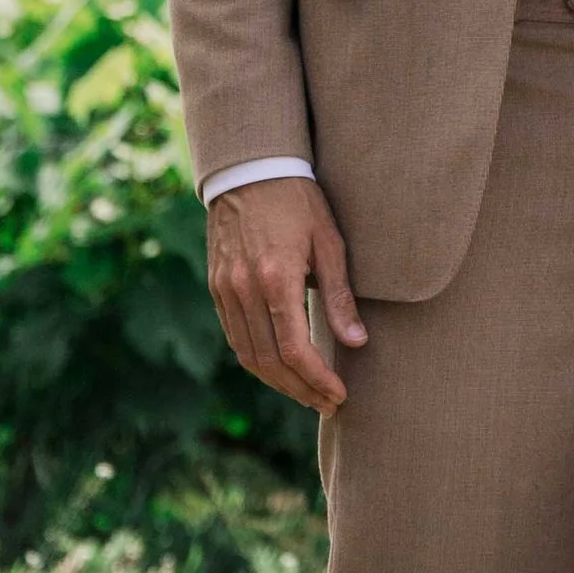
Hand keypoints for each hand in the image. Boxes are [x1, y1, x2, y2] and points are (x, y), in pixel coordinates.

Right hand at [207, 179, 366, 414]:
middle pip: (269, 361)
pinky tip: (279, 367)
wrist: (250, 169)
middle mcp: (244, 289)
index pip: (294, 349)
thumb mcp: (329, 242)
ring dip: (277, 381)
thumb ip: (340, 296)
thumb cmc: (299, 201)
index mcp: (276, 278)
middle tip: (327, 403)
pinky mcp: (216, 286)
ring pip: (247, 354)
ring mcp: (225, 289)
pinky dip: (257, 359)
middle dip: (300, 389)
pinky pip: (234, 336)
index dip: (317, 379)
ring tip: (307, 393)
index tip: (338, 394)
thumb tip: (357, 343)